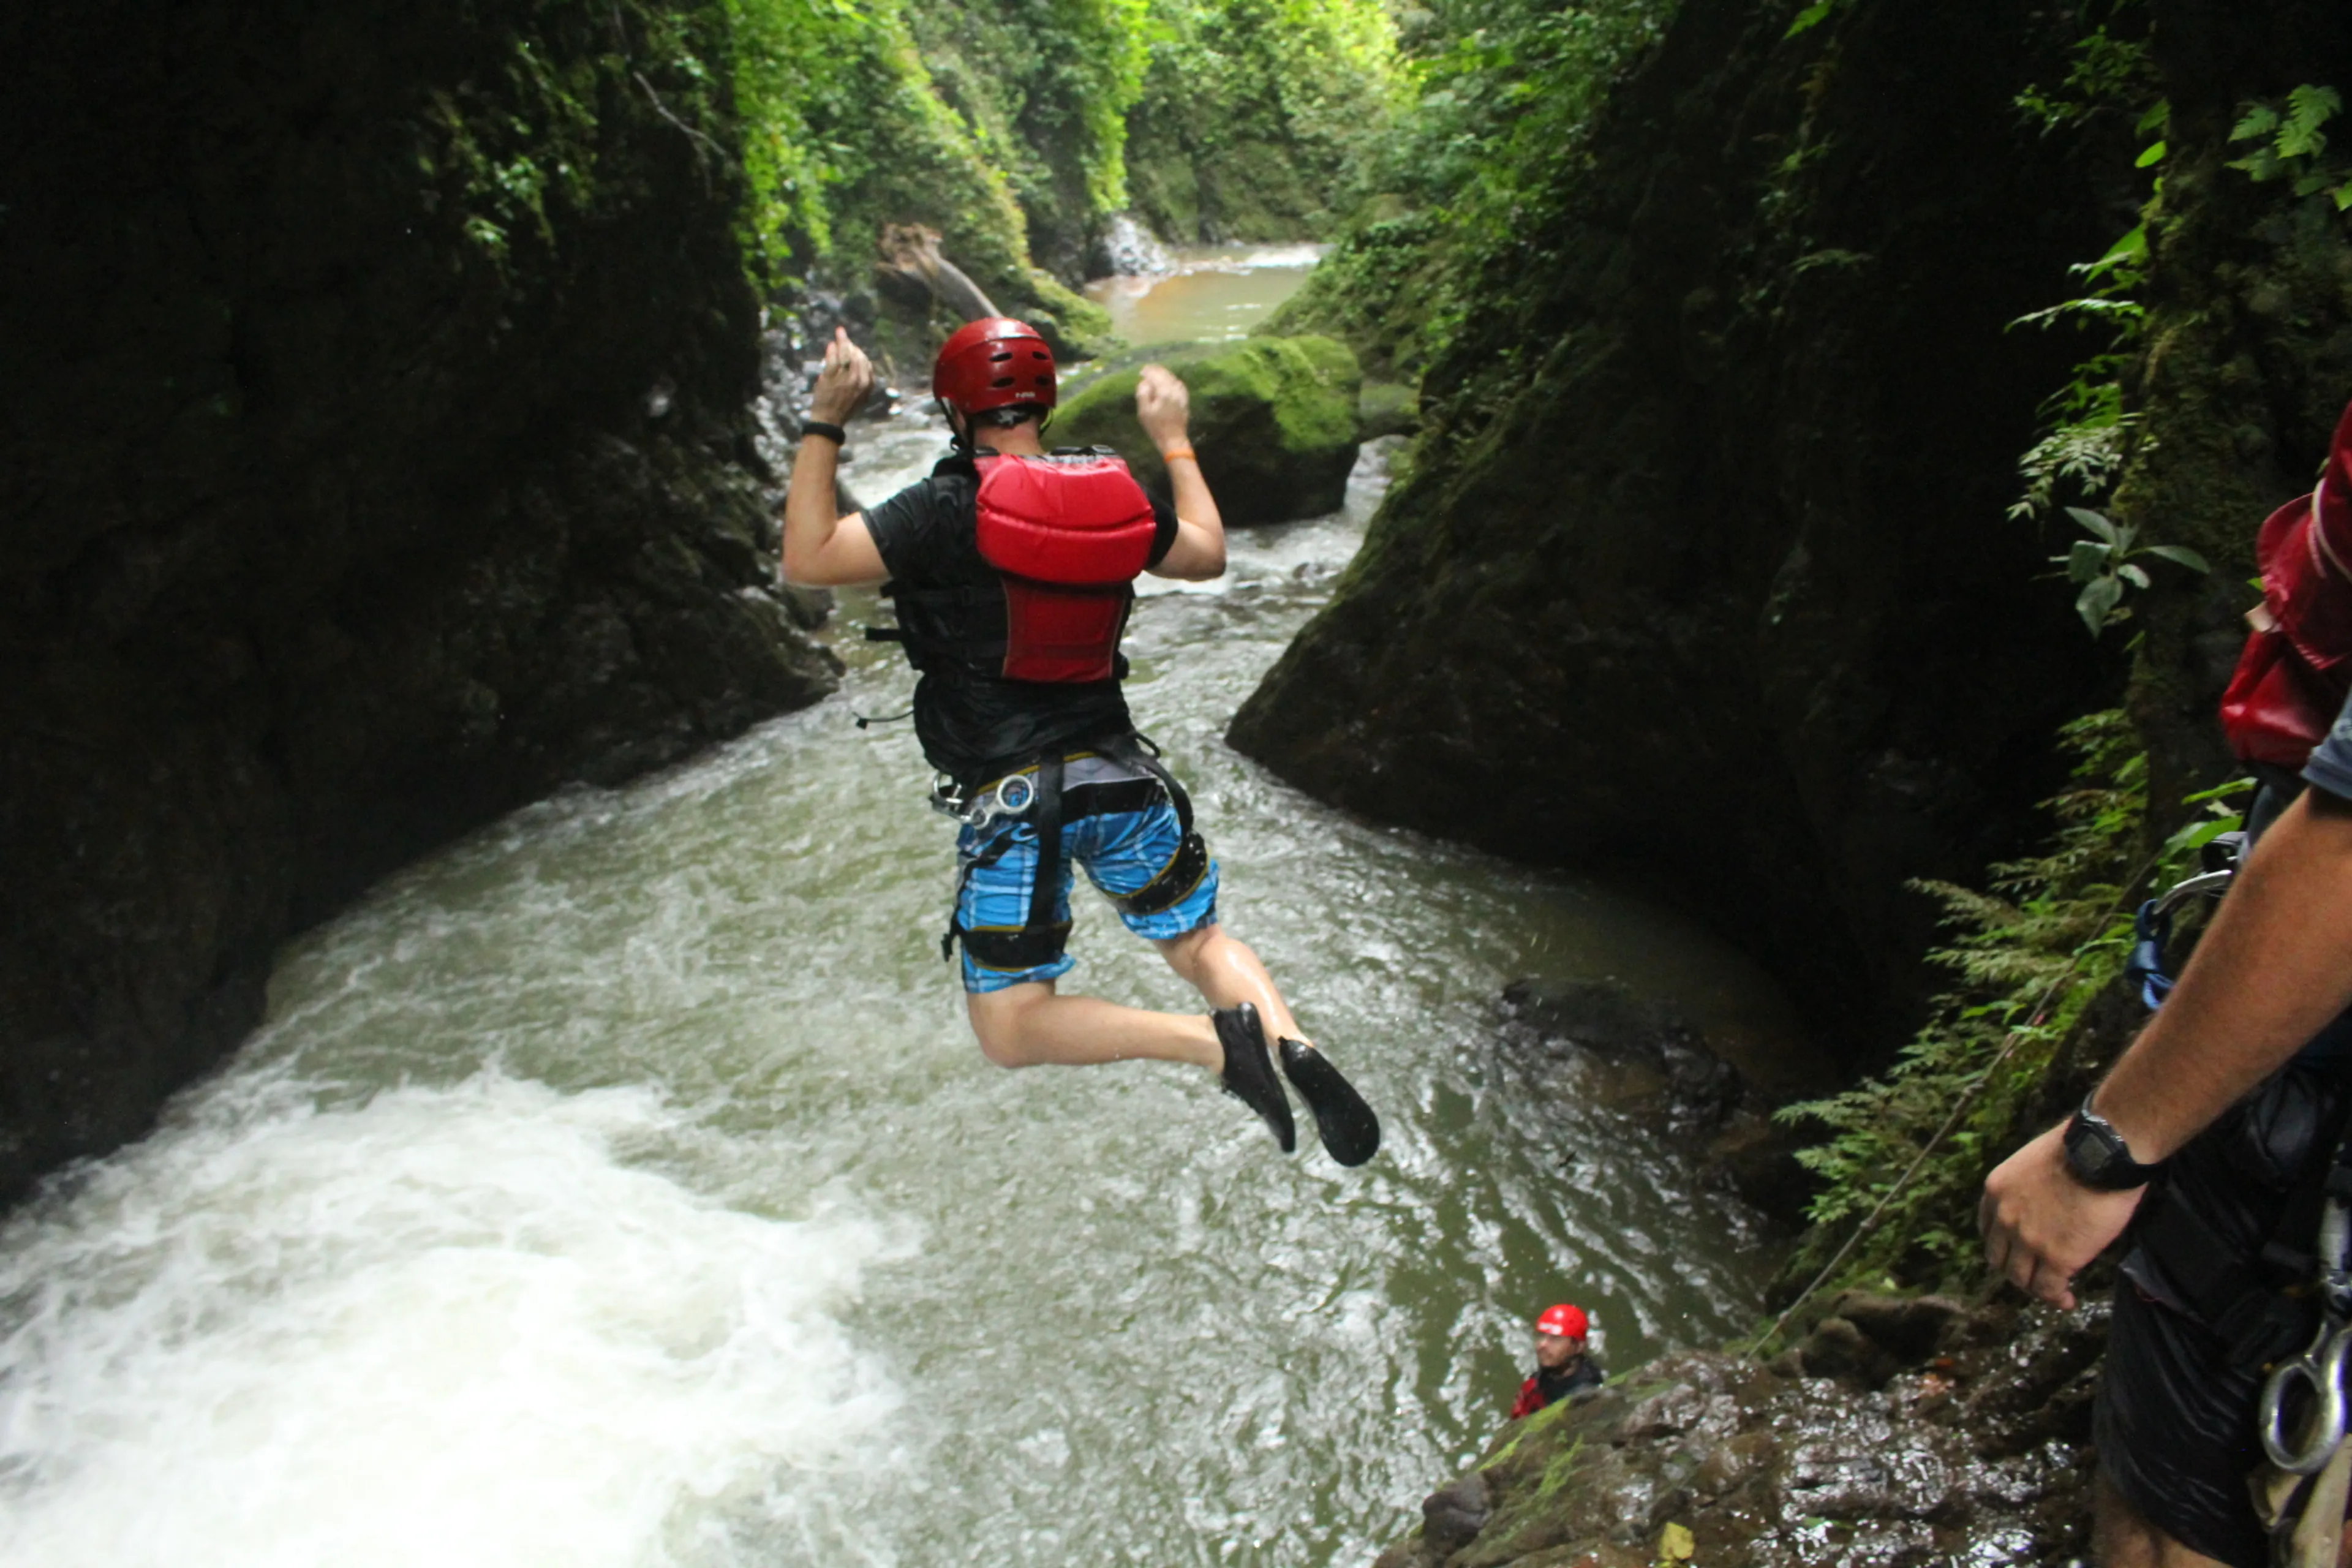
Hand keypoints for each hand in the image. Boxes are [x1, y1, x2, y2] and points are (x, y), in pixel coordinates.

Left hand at [809, 327, 874, 424]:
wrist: (829, 420)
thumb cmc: (843, 408)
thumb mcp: (860, 396)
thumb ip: (862, 380)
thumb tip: (858, 361)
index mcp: (867, 385)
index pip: (866, 362)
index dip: (859, 353)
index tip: (853, 347)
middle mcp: (858, 380)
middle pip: (857, 356)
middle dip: (851, 344)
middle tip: (844, 337)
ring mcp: (845, 379)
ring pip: (845, 355)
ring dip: (842, 342)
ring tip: (839, 333)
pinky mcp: (831, 378)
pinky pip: (833, 359)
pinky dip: (832, 350)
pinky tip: (831, 344)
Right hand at [1135, 364, 1189, 450]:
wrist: (1173, 439)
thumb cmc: (1156, 427)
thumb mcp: (1144, 412)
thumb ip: (1143, 393)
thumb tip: (1145, 382)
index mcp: (1164, 391)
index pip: (1156, 375)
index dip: (1148, 371)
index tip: (1142, 371)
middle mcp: (1175, 390)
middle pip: (1166, 375)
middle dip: (1157, 371)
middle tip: (1148, 369)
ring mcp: (1182, 395)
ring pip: (1173, 379)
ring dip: (1165, 374)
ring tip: (1157, 374)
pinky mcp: (1185, 400)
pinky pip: (1179, 385)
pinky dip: (1173, 381)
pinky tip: (1169, 382)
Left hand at [1977, 1121, 2147, 1308]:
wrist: (2101, 1153)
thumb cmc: (2078, 1148)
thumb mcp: (2033, 1164)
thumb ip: (2029, 1189)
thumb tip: (2045, 1203)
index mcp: (1996, 1191)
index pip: (1989, 1230)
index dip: (2005, 1245)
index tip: (2020, 1252)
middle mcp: (2004, 1218)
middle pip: (2000, 1258)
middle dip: (2016, 1269)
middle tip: (2037, 1275)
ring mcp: (2028, 1240)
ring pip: (2021, 1278)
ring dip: (2036, 1287)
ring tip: (2054, 1292)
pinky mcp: (2057, 1257)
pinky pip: (2048, 1288)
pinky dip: (2056, 1298)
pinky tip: (2067, 1300)